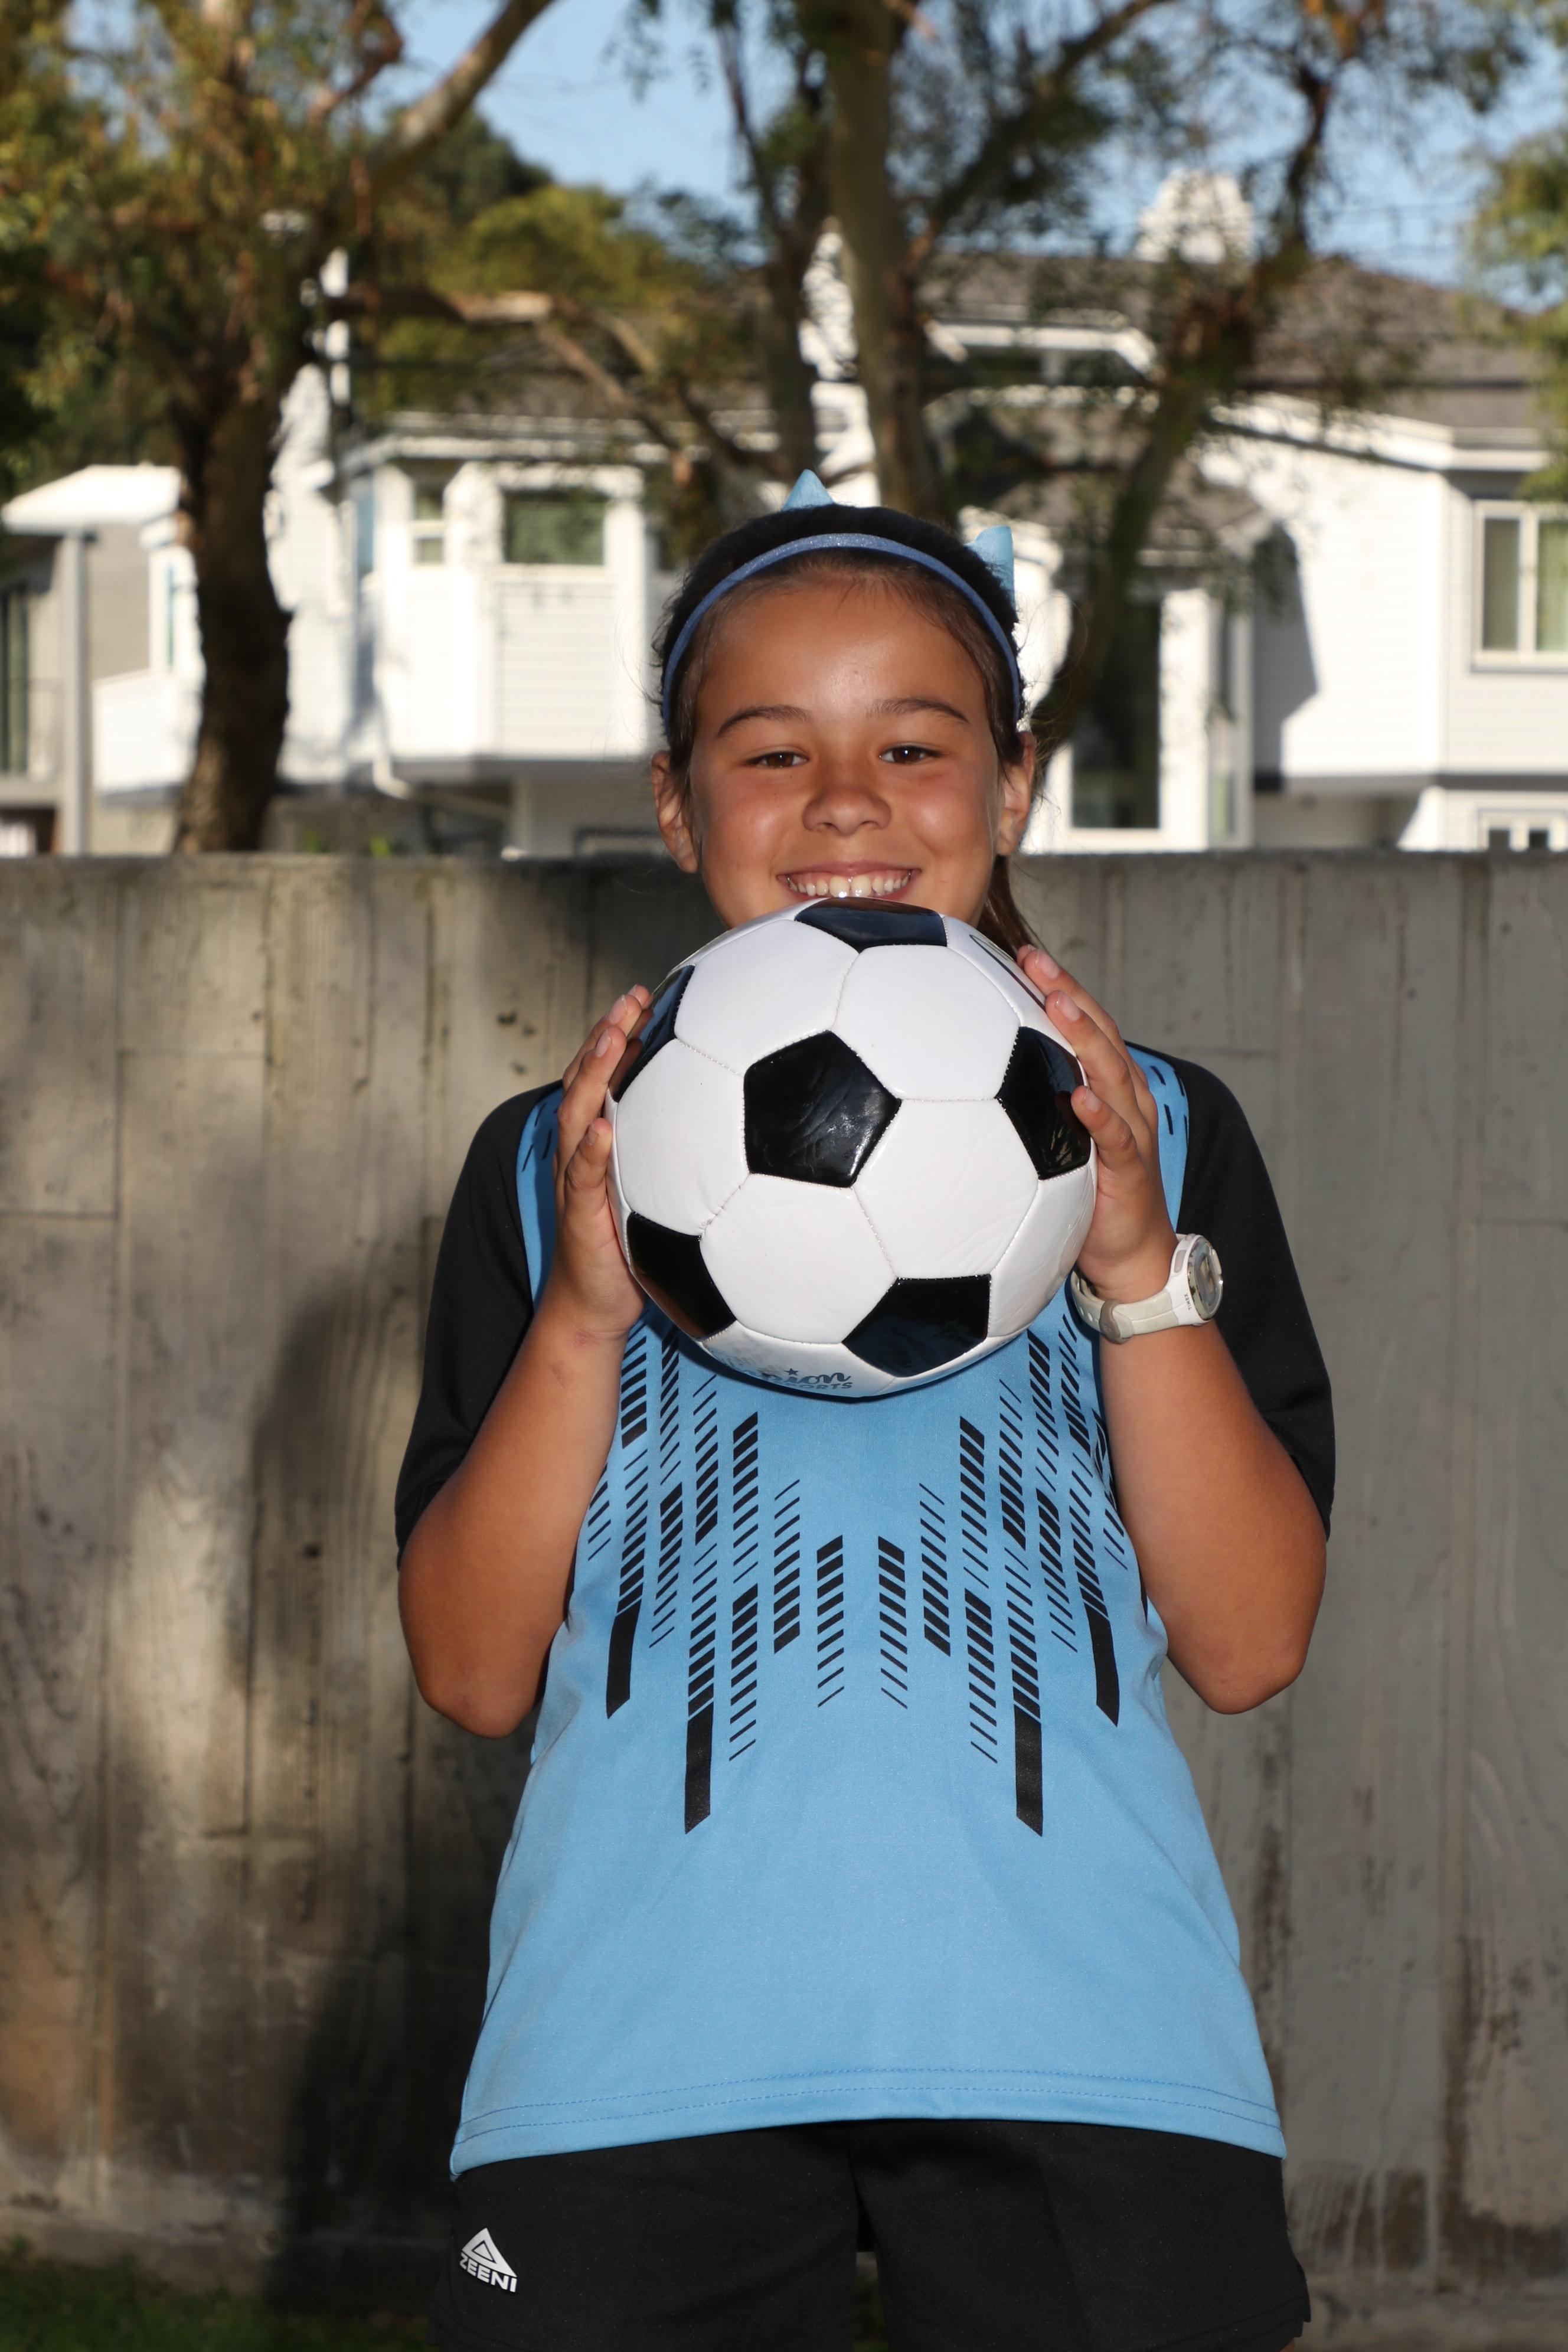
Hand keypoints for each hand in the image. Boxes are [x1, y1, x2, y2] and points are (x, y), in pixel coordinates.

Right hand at [543, 989, 651, 1340]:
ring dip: (593, 1073)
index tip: (645, 993)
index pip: (605, 1075)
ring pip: (577, 1114)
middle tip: (632, 996)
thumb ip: (684, 1161)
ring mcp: (575, 1179)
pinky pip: (582, 1177)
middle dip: (606, 1033)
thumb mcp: (664, 1197)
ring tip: (615, 1037)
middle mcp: (582, 1150)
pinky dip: (589, 1150)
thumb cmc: (635, 1251)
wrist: (598, 1307)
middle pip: (586, 1079)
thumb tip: (749, 1134)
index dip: (620, 1032)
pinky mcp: (578, 1214)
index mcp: (602, 1141)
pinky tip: (603, 1126)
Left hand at [1017, 947, 1175, 1306]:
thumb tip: (960, 1094)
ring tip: (1056, 1003)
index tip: (1020, 953)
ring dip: (1084, 1035)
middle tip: (1032, 956)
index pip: (1083, 1025)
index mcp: (1106, 1088)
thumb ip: (1024, 1115)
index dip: (1057, 987)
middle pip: (1098, 1032)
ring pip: (1110, 1072)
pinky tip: (1078, 1096)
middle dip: (1067, 990)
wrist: (1131, 1260)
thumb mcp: (1051, 1148)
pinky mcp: (1130, 1170)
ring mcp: (1131, 1131)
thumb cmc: (1086, 1200)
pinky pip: (1115, 1137)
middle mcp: (1124, 1099)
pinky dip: (1099, 1115)